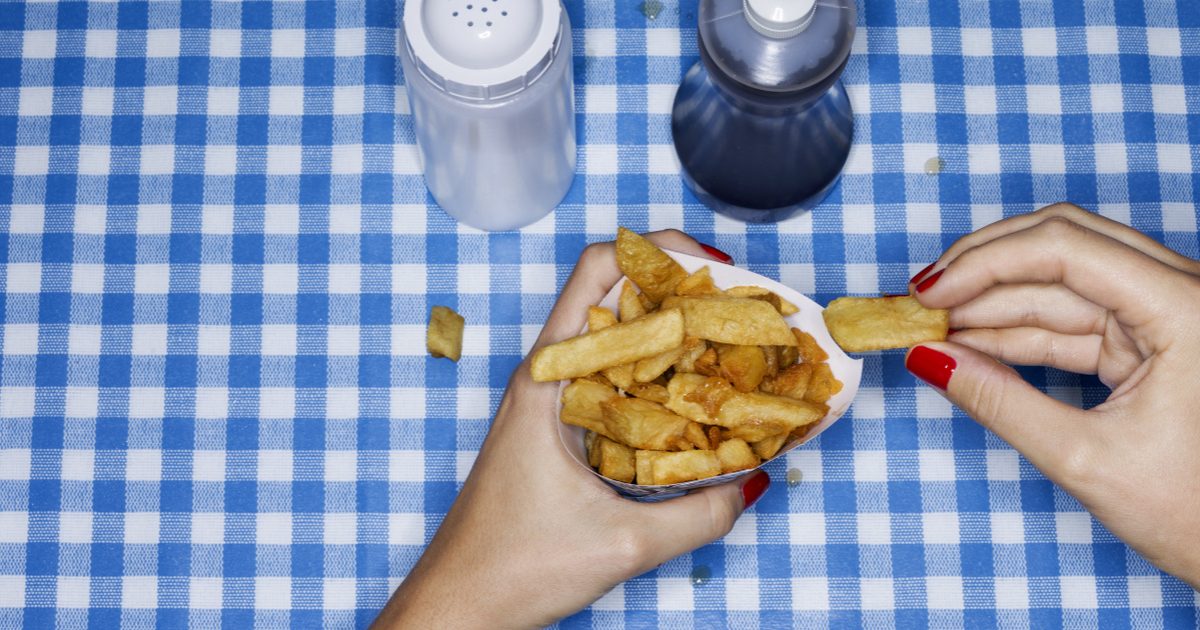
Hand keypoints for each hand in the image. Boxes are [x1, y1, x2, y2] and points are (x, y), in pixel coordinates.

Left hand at [372, 231, 768, 628]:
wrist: (456, 605)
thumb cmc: (513, 568)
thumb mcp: (621, 545)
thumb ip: (698, 517)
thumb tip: (751, 483)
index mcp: (548, 378)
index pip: (599, 269)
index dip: (660, 250)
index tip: (718, 269)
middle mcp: (546, 377)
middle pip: (616, 297)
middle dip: (683, 292)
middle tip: (745, 312)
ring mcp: (548, 402)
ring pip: (617, 341)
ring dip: (673, 336)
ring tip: (734, 351)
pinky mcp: (556, 431)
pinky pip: (614, 383)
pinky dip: (658, 379)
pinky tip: (698, 405)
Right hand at [906, 203, 1199, 587]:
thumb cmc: (1198, 515)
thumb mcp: (1085, 459)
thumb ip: (999, 402)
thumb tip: (929, 359)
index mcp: (1187, 309)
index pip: (1066, 249)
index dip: (985, 263)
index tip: (927, 293)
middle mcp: (1184, 293)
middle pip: (1064, 245)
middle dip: (984, 268)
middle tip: (920, 299)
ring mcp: (1167, 312)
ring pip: (1063, 280)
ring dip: (994, 300)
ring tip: (931, 326)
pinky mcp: (1151, 337)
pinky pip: (1073, 317)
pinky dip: (1018, 329)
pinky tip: (968, 343)